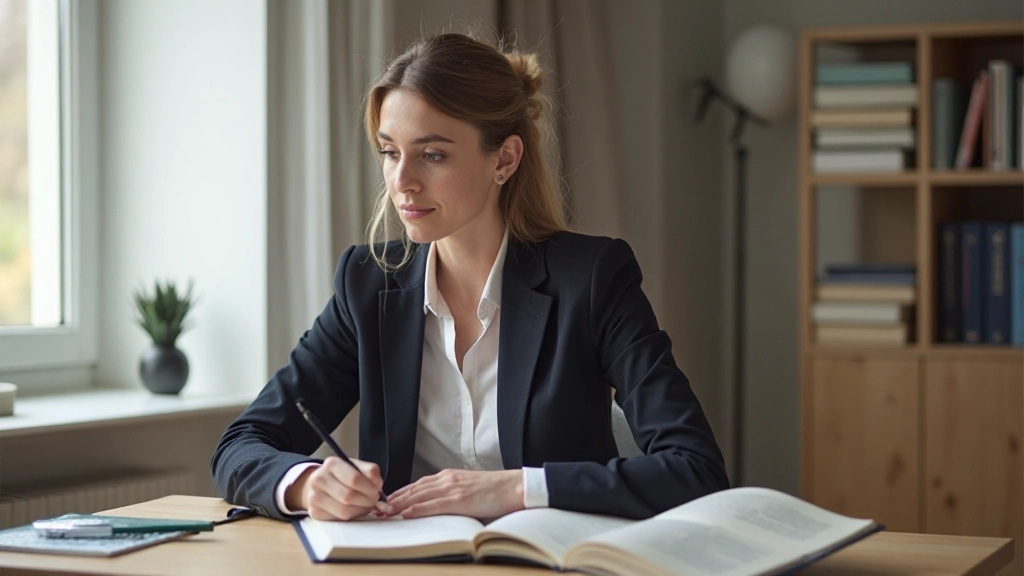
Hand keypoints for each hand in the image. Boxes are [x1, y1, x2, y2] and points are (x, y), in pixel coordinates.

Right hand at [287, 457, 392, 520]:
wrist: (320, 483)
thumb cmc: (342, 475)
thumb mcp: (356, 466)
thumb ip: (371, 471)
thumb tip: (377, 485)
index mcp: (332, 464)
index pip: (354, 479)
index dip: (370, 488)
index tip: (377, 492)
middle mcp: (319, 479)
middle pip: (349, 497)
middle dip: (367, 501)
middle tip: (373, 500)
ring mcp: (314, 497)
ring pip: (344, 511)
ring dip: (360, 510)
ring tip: (365, 505)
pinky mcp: (314, 512)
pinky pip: (338, 519)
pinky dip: (351, 516)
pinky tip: (354, 510)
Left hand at [385, 469, 523, 519]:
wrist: (514, 487)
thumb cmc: (494, 491)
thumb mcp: (468, 488)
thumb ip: (451, 495)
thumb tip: (436, 508)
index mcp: (448, 476)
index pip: (418, 484)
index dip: (400, 493)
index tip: (386, 501)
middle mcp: (447, 479)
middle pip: (414, 489)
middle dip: (394, 499)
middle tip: (377, 508)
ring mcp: (453, 488)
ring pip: (420, 496)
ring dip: (400, 504)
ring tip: (385, 512)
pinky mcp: (460, 499)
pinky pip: (434, 504)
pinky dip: (418, 508)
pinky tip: (406, 513)